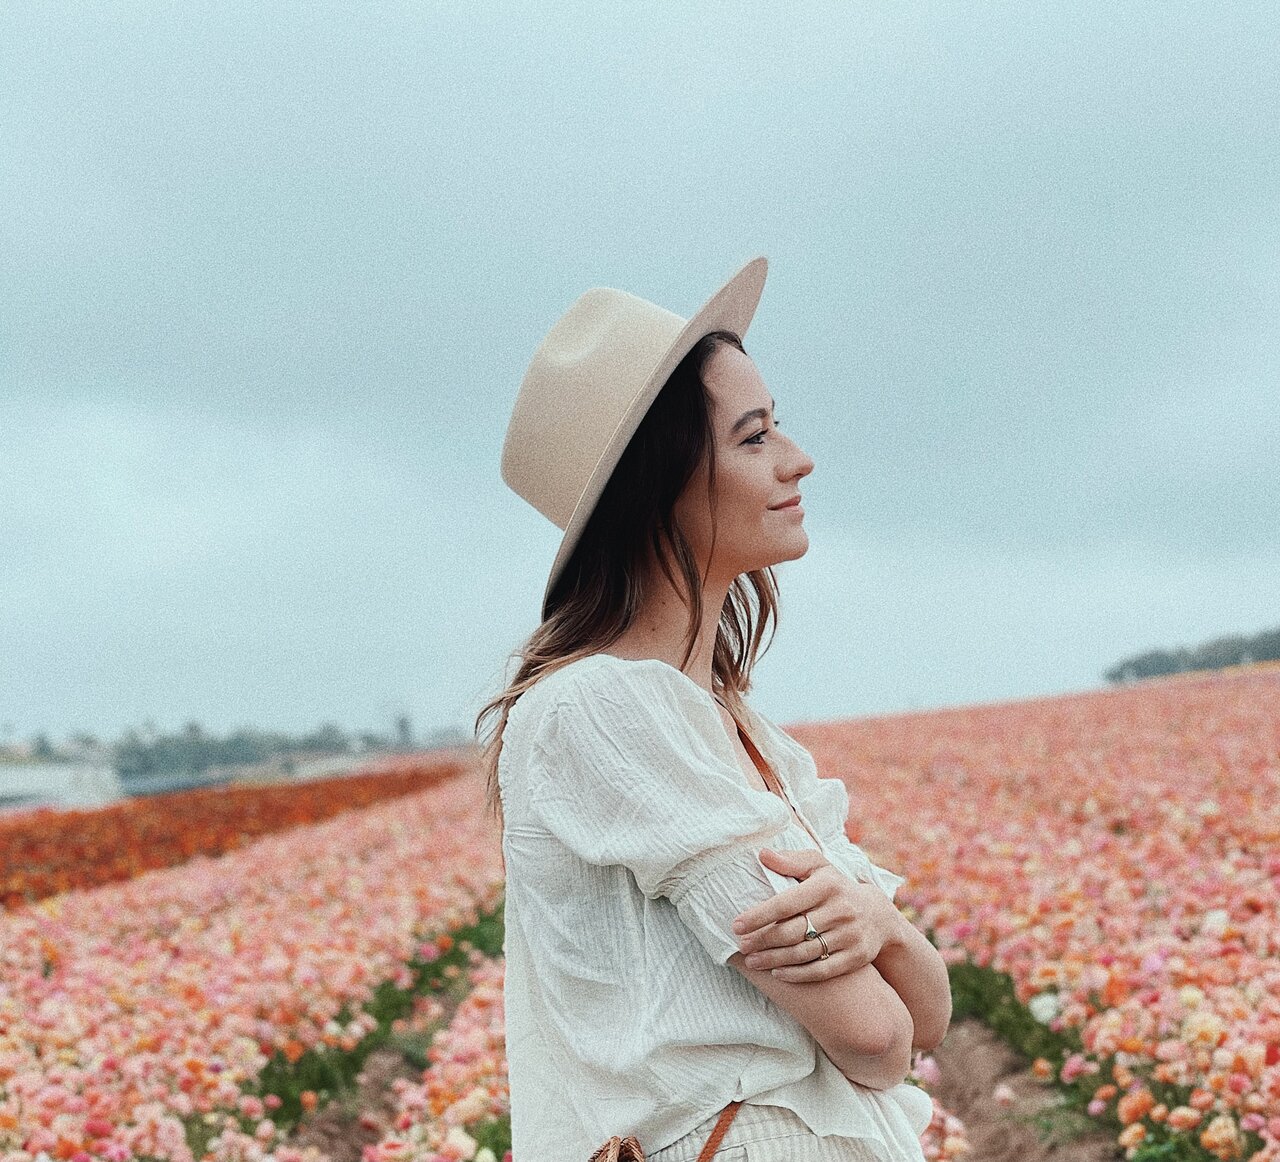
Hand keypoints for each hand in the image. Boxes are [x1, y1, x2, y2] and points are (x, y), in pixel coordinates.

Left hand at [731, 847, 903, 981]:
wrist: (878, 917)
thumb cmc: (836, 888)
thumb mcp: (819, 868)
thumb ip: (791, 862)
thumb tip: (762, 854)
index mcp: (827, 885)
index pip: (786, 903)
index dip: (758, 915)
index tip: (736, 925)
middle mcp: (841, 910)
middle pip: (792, 931)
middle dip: (762, 940)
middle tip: (742, 946)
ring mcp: (850, 936)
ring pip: (804, 953)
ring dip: (774, 959)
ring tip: (752, 961)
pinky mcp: (856, 958)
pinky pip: (822, 970)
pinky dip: (797, 974)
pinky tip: (777, 972)